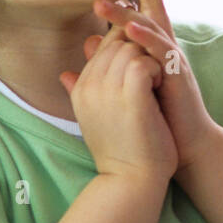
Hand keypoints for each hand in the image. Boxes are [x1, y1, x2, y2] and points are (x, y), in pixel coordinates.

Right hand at [58, 18, 177, 180]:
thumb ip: (81, 90)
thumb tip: (64, 74)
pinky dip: (156, 69)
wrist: (131, 181)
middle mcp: (89, 85)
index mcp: (81, 87)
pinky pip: (142, 62)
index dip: (127, 48)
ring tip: (154, 87)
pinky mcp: (129, 96)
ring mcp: (106, 90)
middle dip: (139, 52)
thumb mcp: (95, 115)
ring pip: (130, 47)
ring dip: (149, 61)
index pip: (104, 44)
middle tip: (151, 79)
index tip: (142, 70)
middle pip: (117, 41)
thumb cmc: (121, 149)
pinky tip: (157, 89)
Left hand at [93, 0, 215, 169]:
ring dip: (129, 14)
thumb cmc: (157, 116)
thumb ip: (109, 61)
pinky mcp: (179, 77)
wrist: (184, 147)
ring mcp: (174, 61)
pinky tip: (130, 31)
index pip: (143, 10)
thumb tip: (86, 41)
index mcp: (154, 48)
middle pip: (155, 7)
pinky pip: (162, 53)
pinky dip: (146, 40)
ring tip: (102, 4)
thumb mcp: (127, 83)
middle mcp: (167, 48)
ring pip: (154, 29)